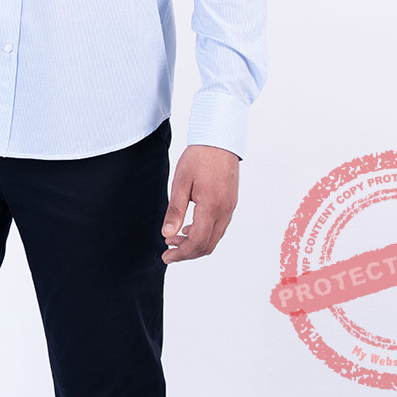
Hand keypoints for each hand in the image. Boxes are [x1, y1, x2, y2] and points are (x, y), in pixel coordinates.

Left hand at [161, 144, 239, 263]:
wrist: (219, 140)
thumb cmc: (199, 157)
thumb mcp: (180, 183)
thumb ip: (175, 211)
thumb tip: (167, 234)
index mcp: (211, 207)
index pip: (198, 243)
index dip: (181, 254)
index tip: (166, 256)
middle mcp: (224, 211)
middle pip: (208, 245)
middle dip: (187, 253)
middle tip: (168, 252)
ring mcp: (229, 208)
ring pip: (214, 238)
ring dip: (196, 244)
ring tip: (175, 239)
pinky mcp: (230, 203)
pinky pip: (219, 227)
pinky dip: (204, 233)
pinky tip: (190, 227)